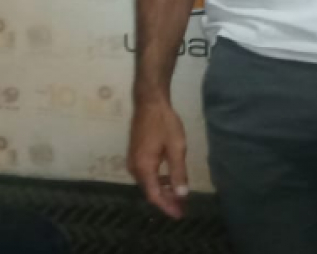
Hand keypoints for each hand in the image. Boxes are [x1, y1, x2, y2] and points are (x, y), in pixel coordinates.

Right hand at [128, 98, 189, 218]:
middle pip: (150, 191)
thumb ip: (178, 172)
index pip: (154, 196)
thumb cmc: (164, 123)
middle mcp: (134, 168)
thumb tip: (181, 194)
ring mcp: (133, 160)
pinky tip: (169, 178)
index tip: (180, 214)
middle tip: (182, 206)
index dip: (167, 206)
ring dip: (162, 190)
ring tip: (178, 194)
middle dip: (166, 200)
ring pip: (148, 182)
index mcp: (144, 168)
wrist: (150, 101)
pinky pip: (146, 173)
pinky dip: (158, 179)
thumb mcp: (176, 147)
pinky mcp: (135, 153)